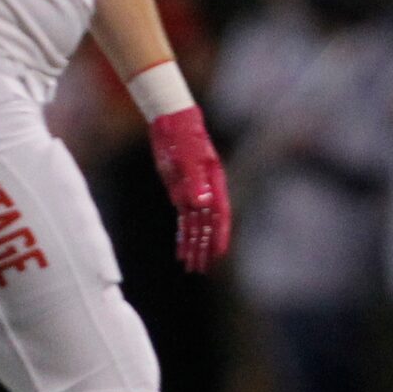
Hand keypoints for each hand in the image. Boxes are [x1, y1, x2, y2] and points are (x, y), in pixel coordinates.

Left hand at [149, 106, 230, 274]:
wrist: (172, 122)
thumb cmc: (185, 136)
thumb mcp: (188, 157)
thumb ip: (195, 181)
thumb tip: (201, 204)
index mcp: (215, 183)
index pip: (220, 215)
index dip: (220, 235)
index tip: (219, 254)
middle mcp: (207, 192)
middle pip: (208, 225)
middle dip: (204, 247)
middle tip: (200, 269)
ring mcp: (194, 193)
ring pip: (196, 226)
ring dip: (193, 245)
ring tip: (191, 266)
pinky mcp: (180, 192)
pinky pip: (184, 219)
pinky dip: (183, 234)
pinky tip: (181, 249)